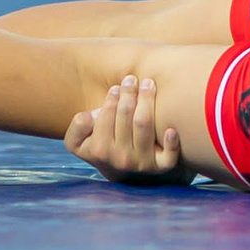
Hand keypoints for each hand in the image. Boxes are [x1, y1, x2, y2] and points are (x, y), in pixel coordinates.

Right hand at [63, 75, 186, 185]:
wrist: (119, 169)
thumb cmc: (100, 145)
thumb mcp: (78, 140)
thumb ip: (77, 127)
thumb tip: (92, 115)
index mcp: (100, 150)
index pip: (108, 117)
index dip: (112, 99)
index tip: (116, 87)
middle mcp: (122, 159)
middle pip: (129, 119)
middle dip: (130, 95)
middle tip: (132, 80)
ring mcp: (142, 163)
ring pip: (146, 128)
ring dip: (148, 102)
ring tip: (148, 84)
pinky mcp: (161, 166)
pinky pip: (169, 159)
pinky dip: (172, 144)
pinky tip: (171, 129)